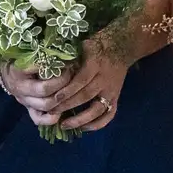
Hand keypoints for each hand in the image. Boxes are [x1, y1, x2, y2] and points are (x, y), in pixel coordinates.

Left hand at [0, 41, 130, 134]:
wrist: (122, 47)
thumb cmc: (98, 45)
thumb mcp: (84, 45)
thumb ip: (71, 56)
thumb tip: (50, 64)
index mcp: (95, 65)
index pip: (80, 81)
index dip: (67, 91)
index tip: (53, 99)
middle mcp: (104, 80)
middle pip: (86, 96)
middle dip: (68, 106)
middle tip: (52, 112)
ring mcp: (111, 91)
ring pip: (97, 109)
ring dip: (81, 119)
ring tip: (65, 125)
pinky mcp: (116, 97)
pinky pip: (109, 115)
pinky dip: (98, 124)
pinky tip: (84, 128)